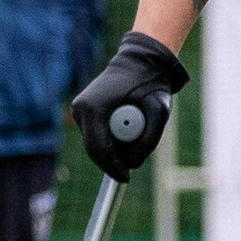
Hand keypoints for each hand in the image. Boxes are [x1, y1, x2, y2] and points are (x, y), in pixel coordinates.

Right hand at [69, 31, 188, 180]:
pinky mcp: (83, 111)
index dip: (112, 167)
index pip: (97, 149)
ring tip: (135, 124)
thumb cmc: (150, 83)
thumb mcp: (160, 112)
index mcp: (94, 107)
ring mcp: (80, 109)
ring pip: (96, 143)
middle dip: (114, 160)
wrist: (141, 62)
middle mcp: (81, 108)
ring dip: (115, 145)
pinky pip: (97, 134)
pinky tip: (125, 120)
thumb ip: (149, 140)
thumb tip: (133, 163)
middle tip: (135, 161)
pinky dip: (111, 136)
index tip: (126, 178)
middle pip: (94, 149)